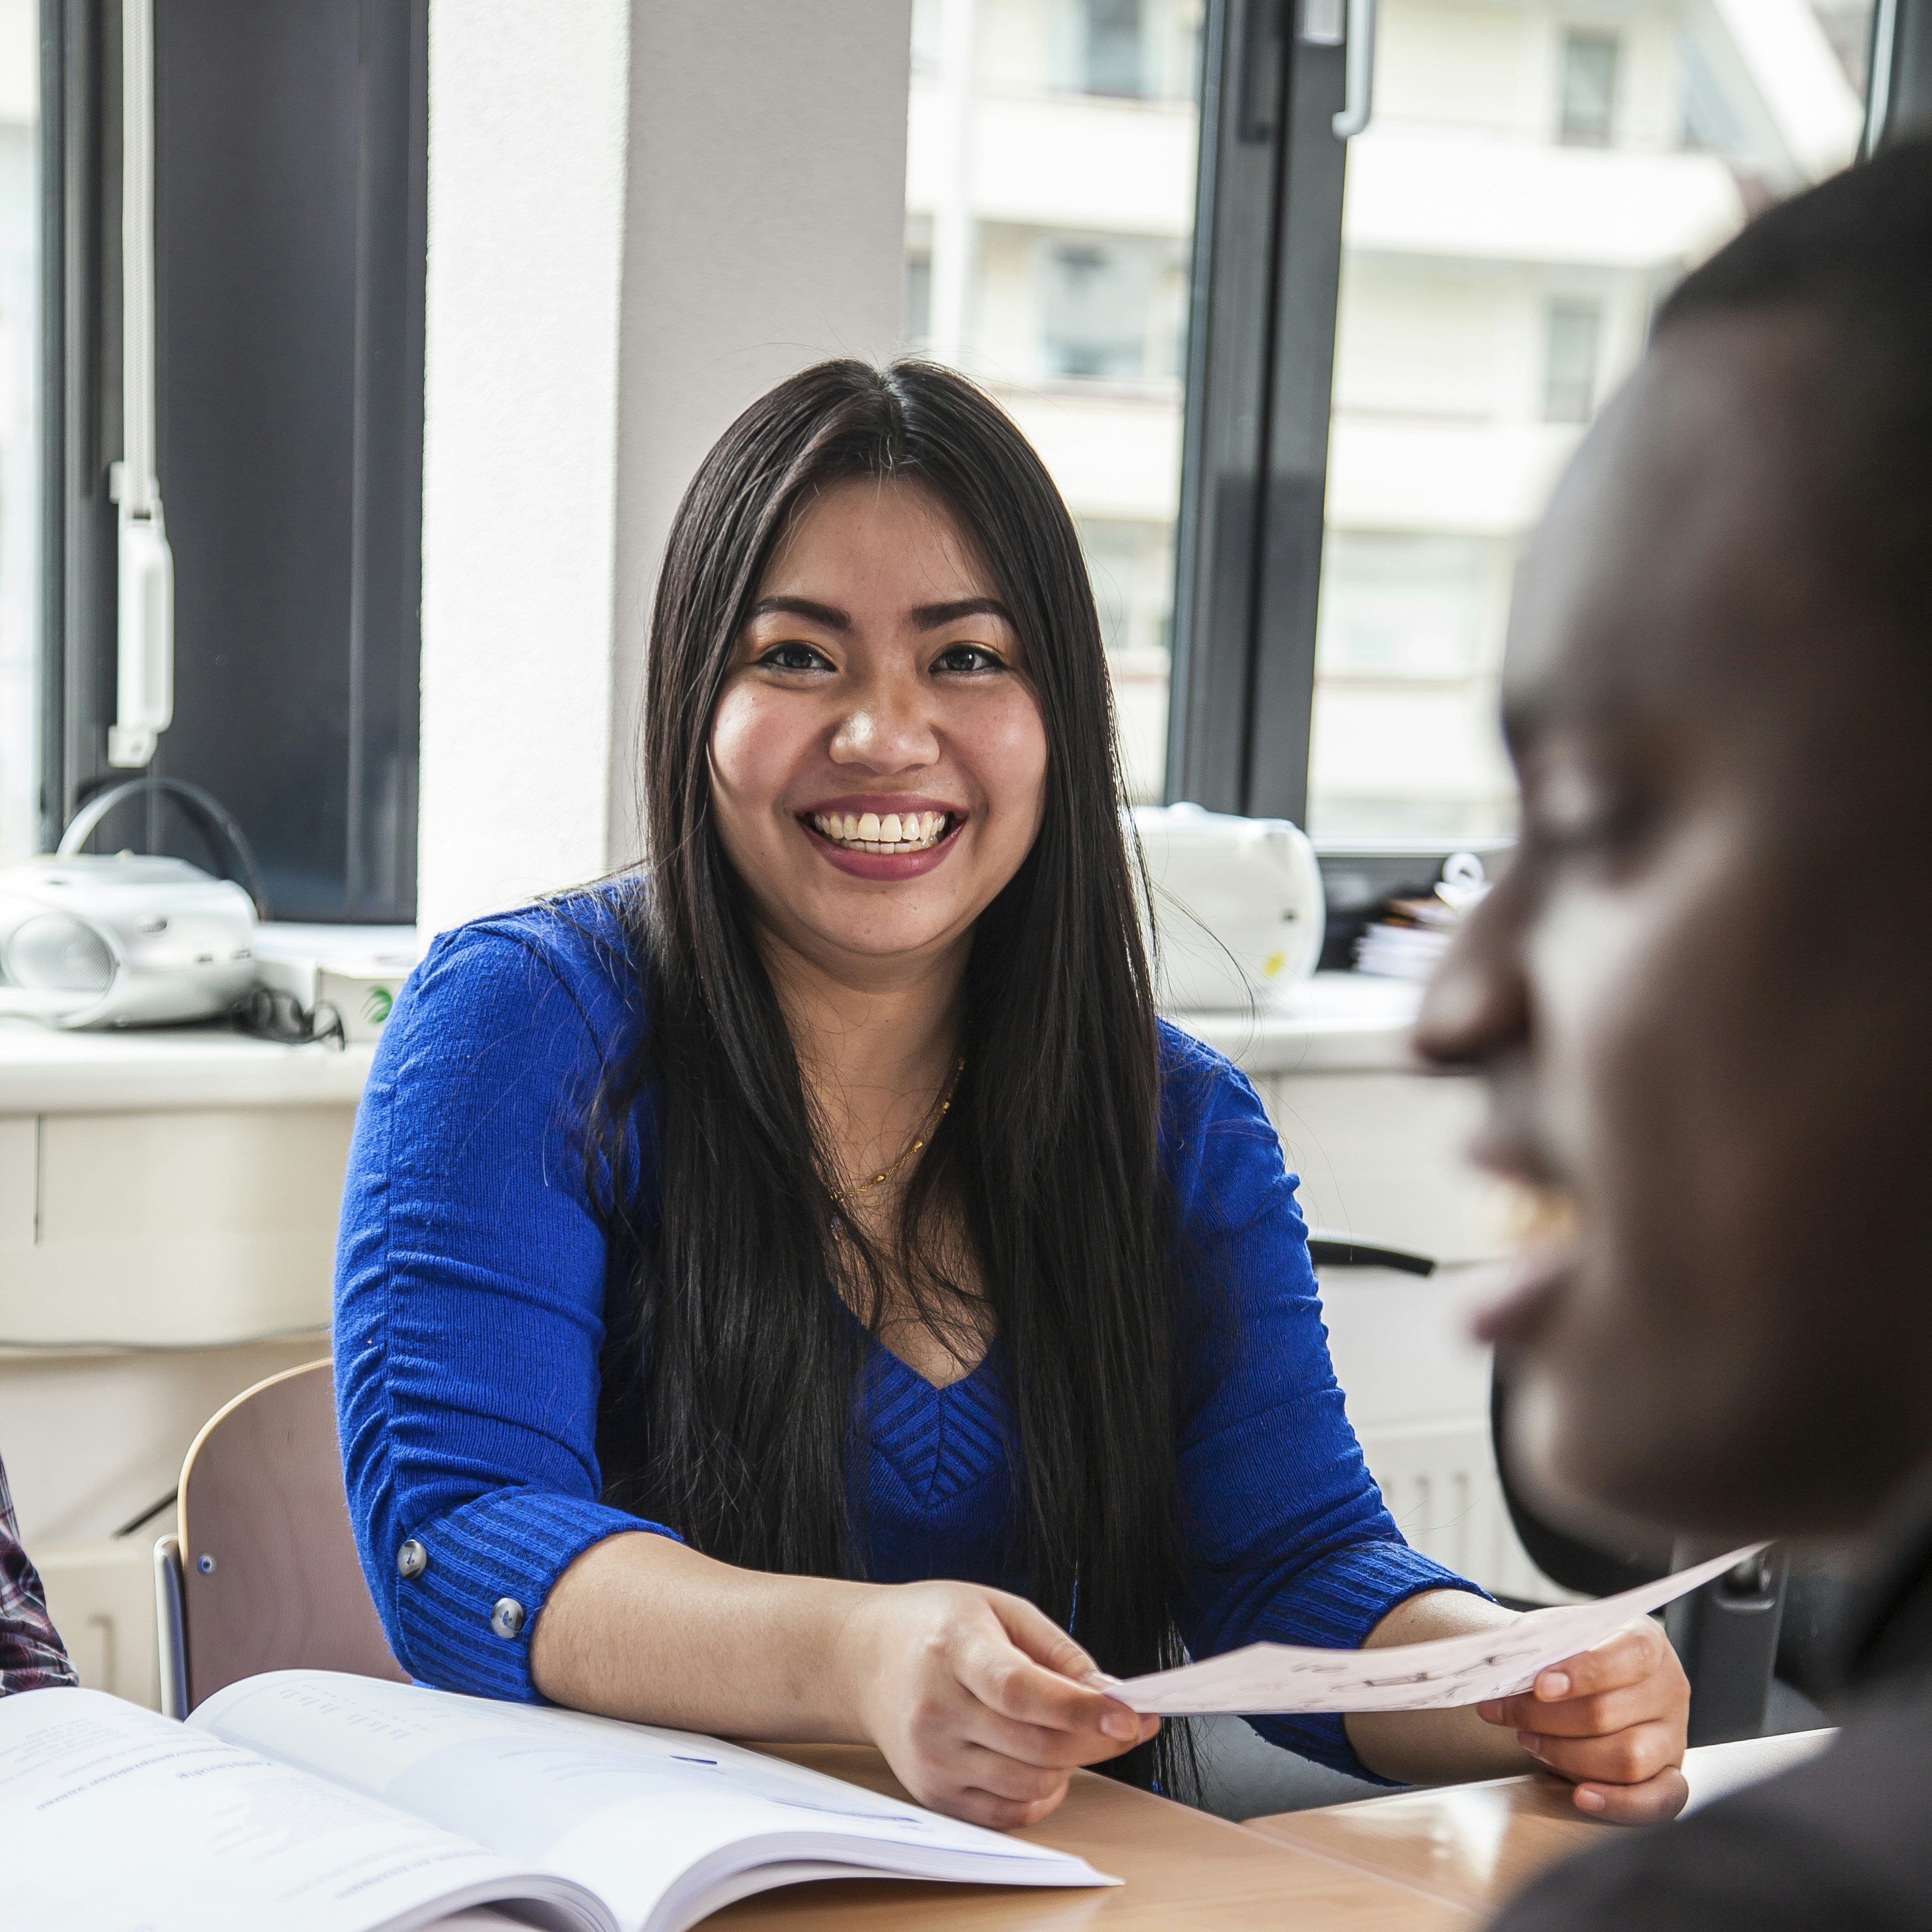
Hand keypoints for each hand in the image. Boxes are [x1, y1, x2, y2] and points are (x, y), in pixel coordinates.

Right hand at [834, 1579, 1158, 1828]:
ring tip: (1072, 1731)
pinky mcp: (933, 1792)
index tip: (1130, 1714)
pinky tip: (1045, 1762)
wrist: (862, 1658)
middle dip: (1097, 1738)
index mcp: (953, 1649)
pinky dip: (1042, 1794)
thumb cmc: (936, 1625)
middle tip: (1125, 1720)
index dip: (1080, 1708)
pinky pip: (1008, 1814)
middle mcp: (935, 1710)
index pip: (1021, 1690)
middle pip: (1036, 1745)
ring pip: (1030, 1785)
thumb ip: (1058, 1651)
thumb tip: (1109, 1696)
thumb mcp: (999, 1608)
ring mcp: (931, 1758)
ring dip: (1071, 1764)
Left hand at [1478, 1617, 1689, 1822]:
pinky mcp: (1670, 1774)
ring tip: (1528, 1740)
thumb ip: (1538, 1645)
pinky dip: (1617, 1803)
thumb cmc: (1567, 1654)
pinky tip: (1580, 1796)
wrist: (1581, 1679)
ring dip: (1567, 1755)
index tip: (1539, 1686)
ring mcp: (1673, 1735)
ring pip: (1628, 1759)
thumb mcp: (1554, 1634)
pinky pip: (1657, 1801)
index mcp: (1646, 1640)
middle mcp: (1669, 1687)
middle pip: (1610, 1713)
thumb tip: (1506, 1668)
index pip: (1629, 1655)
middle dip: (1546, 1717)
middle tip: (1505, 1713)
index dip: (1584, 1673)